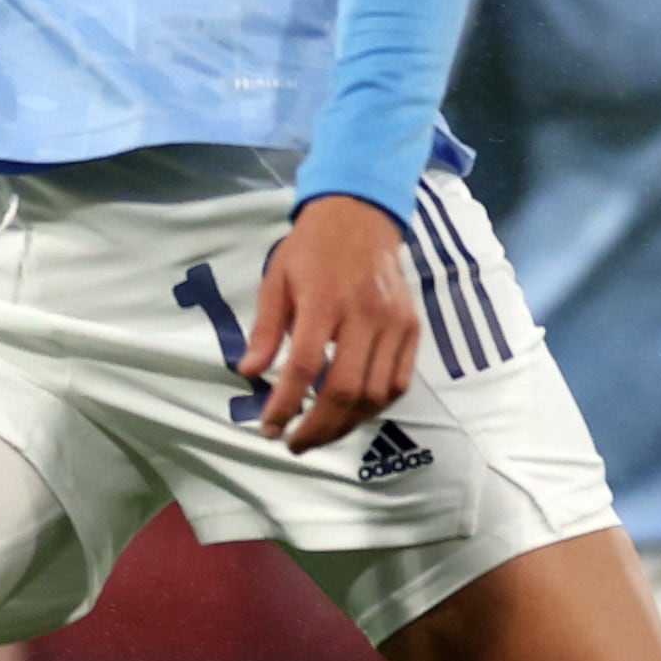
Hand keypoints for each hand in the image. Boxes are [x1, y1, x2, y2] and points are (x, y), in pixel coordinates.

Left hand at [243, 194, 424, 453]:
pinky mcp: (412, 328)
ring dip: (347, 424)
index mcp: (323, 299)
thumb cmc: (311, 249)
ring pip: (376, 393)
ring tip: (320, 434)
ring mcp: (394, 323)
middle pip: (346, 388)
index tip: (270, 428)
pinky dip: (375, 406)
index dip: (286, 404)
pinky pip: (398, 381)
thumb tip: (248, 372)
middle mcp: (365, 314)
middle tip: (295, 443)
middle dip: (318, 426)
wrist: (361, 216)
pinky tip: (352, 415)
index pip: (304, 365)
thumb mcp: (276, 279)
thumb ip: (265, 329)